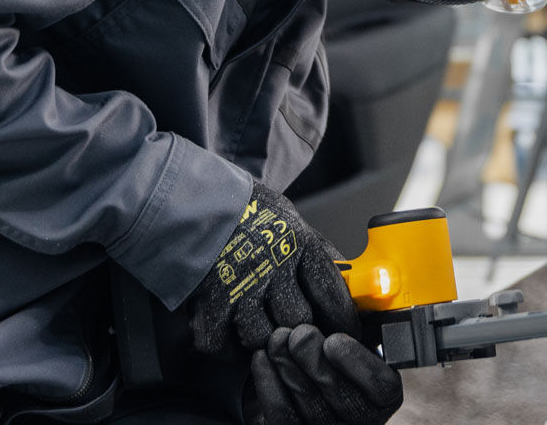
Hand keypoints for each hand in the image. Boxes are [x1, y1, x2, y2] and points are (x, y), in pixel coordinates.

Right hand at [190, 183, 359, 355]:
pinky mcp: (208, 302)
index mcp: (299, 244)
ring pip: (262, 337)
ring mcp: (239, 285)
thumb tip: (350, 280)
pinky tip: (231, 332)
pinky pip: (223, 343)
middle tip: (294, 328)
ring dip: (262, 338)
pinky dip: (227, 347)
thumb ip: (320, 253)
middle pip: (298, 321)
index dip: (341, 319)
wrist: (196, 201)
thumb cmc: (249, 212)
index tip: (344, 331)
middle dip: (299, 328)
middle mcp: (272, 266)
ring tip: (259, 325)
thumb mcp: (293, 221)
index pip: (332, 294)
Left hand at [249, 325, 402, 424]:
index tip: (334, 339)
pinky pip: (282, 416)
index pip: (382, 387)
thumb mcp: (355, 335)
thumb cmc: (333, 351)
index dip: (358, 364)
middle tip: (299, 333)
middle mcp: (361, 419)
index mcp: (384, 395)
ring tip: (278, 338)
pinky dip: (269, 385)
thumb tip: (358, 292)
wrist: (305, 380)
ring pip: (309, 407)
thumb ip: (361, 323)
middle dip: (316, 362)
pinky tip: (262, 358)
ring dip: (290, 368)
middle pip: (343, 398)